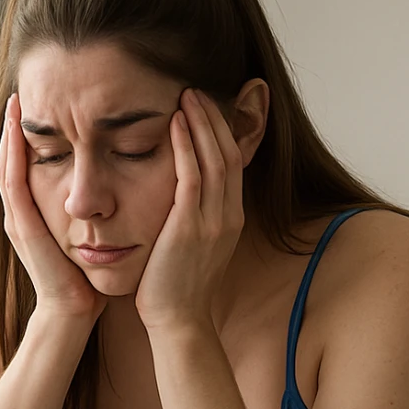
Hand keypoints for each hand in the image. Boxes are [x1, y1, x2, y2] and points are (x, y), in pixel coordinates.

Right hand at [0, 93, 107, 325]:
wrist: (74, 312)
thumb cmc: (87, 278)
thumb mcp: (89, 234)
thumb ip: (92, 211)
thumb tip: (116, 185)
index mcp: (35, 214)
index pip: (26, 165)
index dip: (28, 135)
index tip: (41, 103)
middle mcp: (21, 215)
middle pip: (10, 159)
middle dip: (13, 126)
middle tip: (21, 90)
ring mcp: (18, 221)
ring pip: (7, 167)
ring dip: (8, 134)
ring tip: (16, 101)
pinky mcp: (23, 228)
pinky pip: (13, 184)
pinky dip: (13, 156)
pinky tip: (18, 132)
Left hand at [134, 88, 244, 332]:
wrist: (177, 320)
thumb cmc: (177, 287)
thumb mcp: (194, 246)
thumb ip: (195, 216)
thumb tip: (182, 194)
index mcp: (231, 219)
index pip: (233, 163)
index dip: (222, 131)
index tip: (206, 106)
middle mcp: (228, 216)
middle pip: (229, 153)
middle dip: (215, 118)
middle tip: (196, 88)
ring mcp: (212, 222)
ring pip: (214, 158)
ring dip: (201, 123)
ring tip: (186, 94)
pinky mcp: (190, 228)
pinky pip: (192, 176)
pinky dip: (186, 145)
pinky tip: (175, 122)